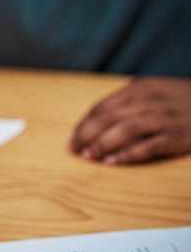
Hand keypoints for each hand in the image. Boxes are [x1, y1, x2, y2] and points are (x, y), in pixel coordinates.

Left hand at [68, 78, 190, 163]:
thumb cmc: (177, 98)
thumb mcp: (151, 90)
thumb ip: (126, 101)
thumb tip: (94, 120)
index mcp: (138, 89)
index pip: (101, 108)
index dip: (83, 125)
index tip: (72, 138)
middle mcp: (149, 101)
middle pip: (108, 118)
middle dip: (85, 135)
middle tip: (72, 150)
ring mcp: (164, 118)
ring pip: (125, 130)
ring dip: (102, 144)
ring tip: (88, 156)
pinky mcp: (178, 136)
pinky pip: (149, 147)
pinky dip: (128, 155)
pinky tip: (112, 162)